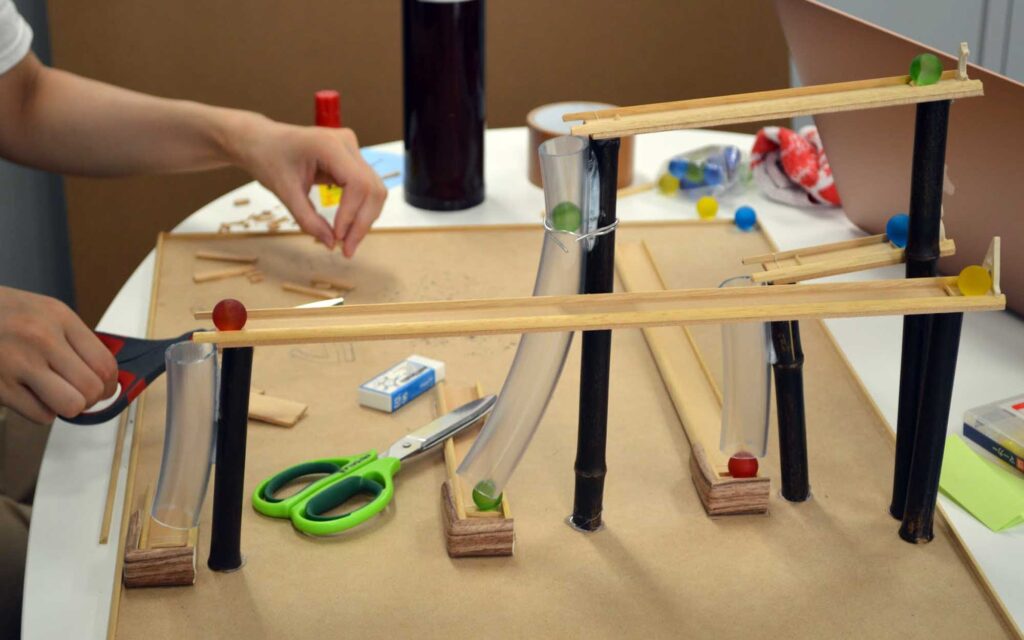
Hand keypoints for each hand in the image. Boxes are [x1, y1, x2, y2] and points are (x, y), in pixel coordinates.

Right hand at [0, 287, 117, 422]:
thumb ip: (76, 341)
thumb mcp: (46, 313)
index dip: (110, 385)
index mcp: (59, 317)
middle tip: (80, 394)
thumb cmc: (5, 315)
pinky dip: (43, 411)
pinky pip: (41, 415)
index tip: (105, 389)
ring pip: (70, 405)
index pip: (105, 363)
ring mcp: (17, 363)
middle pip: (91, 388)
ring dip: (68, 407)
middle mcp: (40, 338)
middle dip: (91, 398)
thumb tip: (106, 377)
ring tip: (57, 395)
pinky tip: (32, 396)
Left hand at [231, 116, 386, 256]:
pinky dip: (360, 211)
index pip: (357, 184)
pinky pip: (366, 188)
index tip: (337, 237)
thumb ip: (308, 219)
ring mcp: (352, 150)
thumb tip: (330, 243)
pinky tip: (347, 228)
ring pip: (374, 191)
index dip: (351, 214)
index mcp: (329, 145)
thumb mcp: (284, 192)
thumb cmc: (268, 159)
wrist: (261, 141)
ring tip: (347, 242)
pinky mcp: (351, 160)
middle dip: (362, 222)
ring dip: (364, 219)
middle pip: (372, 189)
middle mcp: (347, 144)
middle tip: (347, 249)